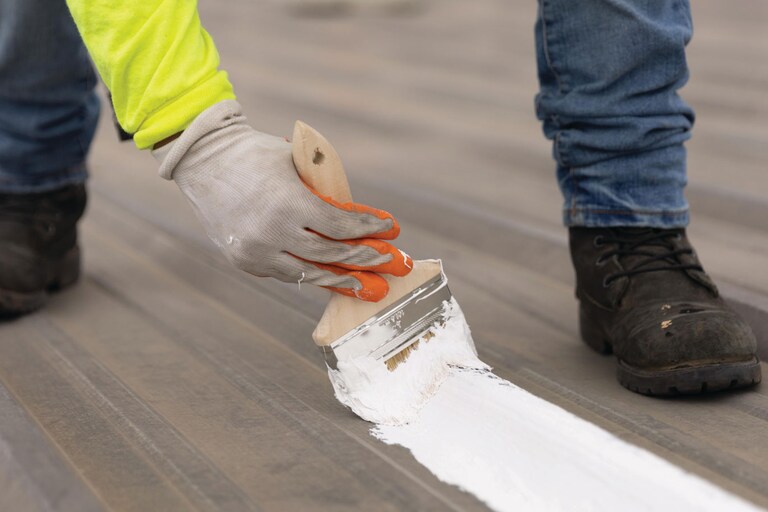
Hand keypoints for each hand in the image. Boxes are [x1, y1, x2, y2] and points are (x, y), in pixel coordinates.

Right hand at [152, 101, 411, 301]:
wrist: (201, 160)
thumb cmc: (254, 153)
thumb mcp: (295, 162)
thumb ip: (324, 188)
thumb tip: (357, 216)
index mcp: (289, 203)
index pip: (340, 225)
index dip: (369, 229)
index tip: (390, 229)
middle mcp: (272, 232)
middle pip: (330, 254)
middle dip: (363, 259)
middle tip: (387, 261)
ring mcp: (255, 251)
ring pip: (307, 273)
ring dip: (339, 278)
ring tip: (363, 283)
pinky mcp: (243, 261)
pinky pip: (283, 273)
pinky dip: (307, 273)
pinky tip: (327, 275)